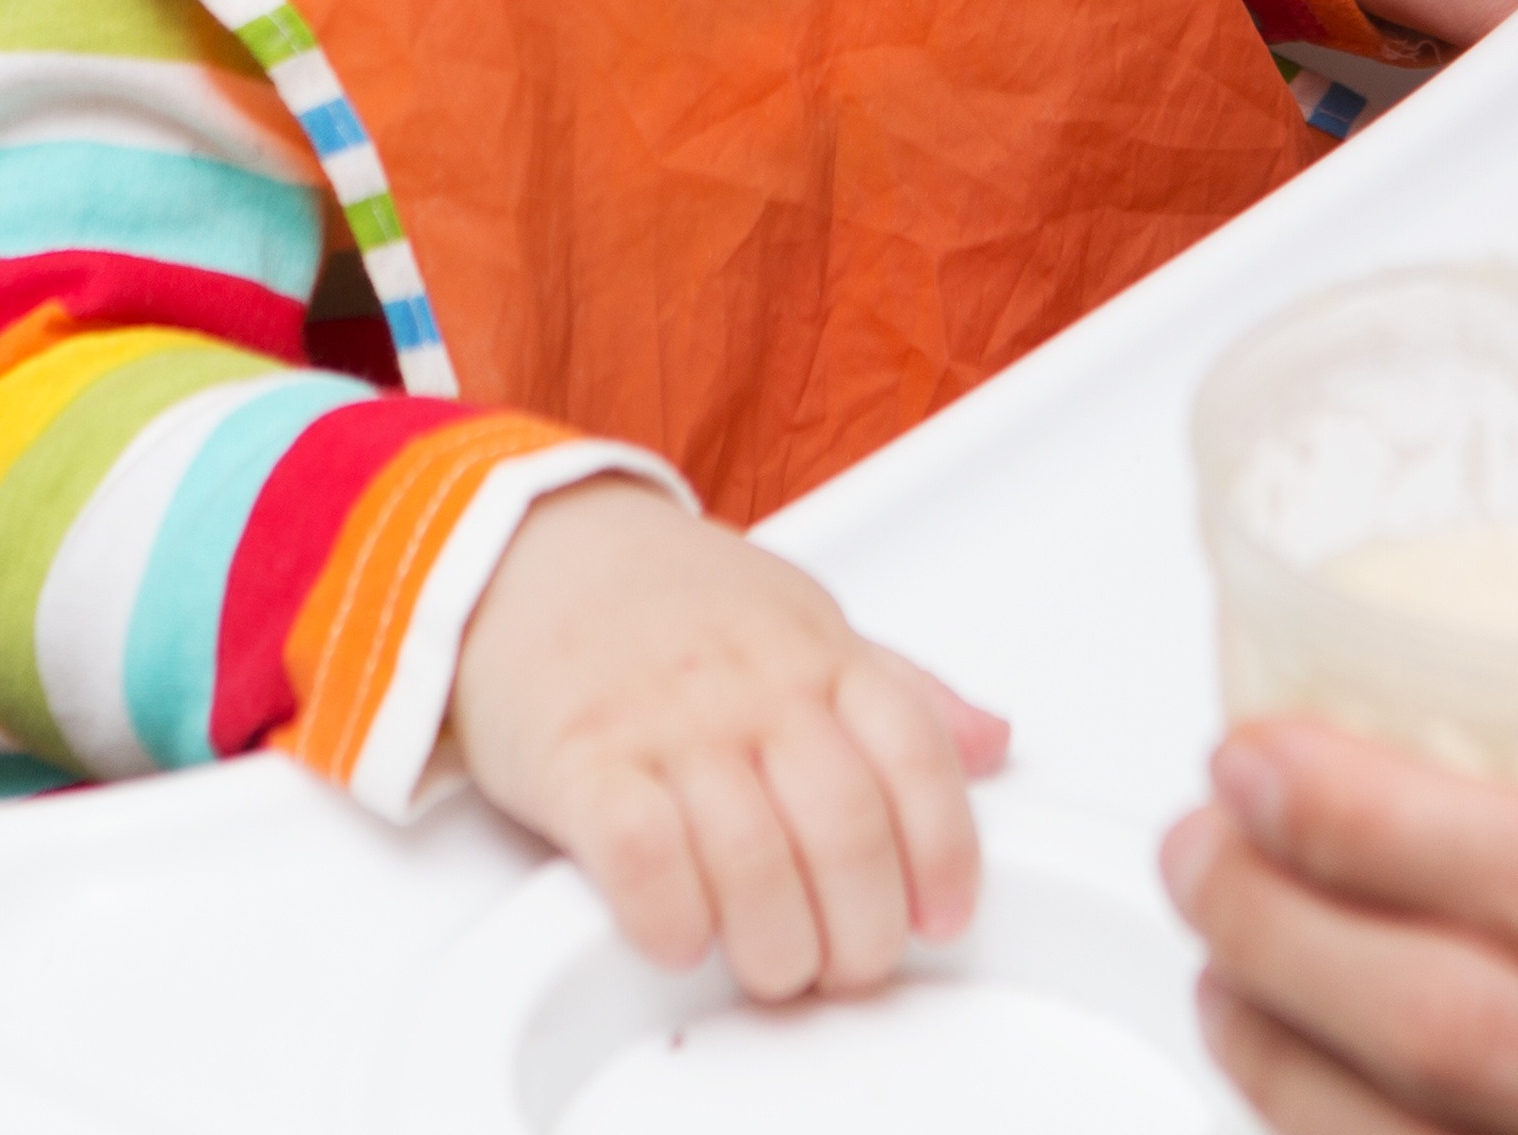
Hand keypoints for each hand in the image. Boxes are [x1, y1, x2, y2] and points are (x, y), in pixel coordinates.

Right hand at [447, 477, 1008, 1002]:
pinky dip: (673, 918)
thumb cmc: (669, 597)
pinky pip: (643, 856)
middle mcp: (754, 688)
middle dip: (863, 929)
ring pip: (754, 859)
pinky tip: (684, 937)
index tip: (941, 918)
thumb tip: (990, 742)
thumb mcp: (802, 619)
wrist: (527, 552)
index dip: (946, 854)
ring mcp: (668, 723)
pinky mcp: (581, 760)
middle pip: (846, 828)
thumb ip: (898, 691)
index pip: (917, 758)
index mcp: (819, 655)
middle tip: (852, 966)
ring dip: (778, 945)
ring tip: (778, 966)